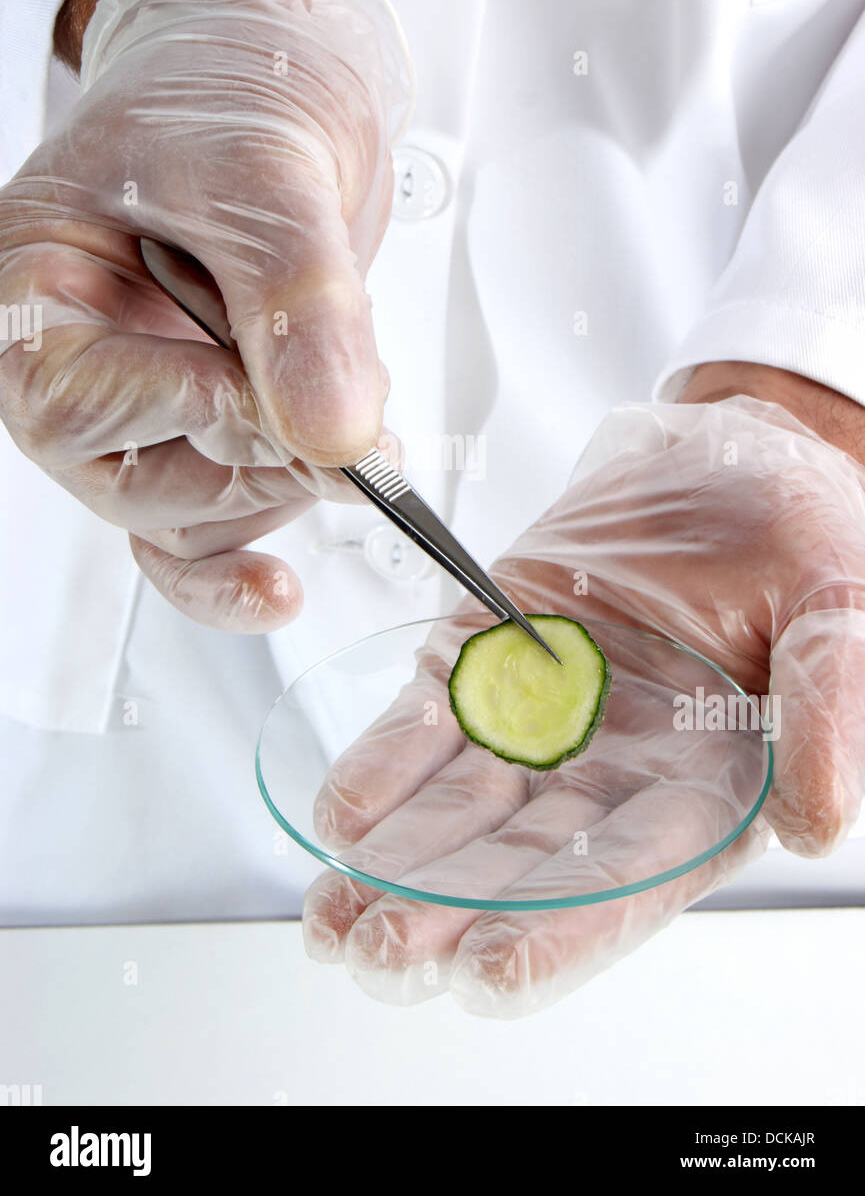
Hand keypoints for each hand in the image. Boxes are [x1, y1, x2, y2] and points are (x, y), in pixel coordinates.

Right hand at [0, 0, 412, 629]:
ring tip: (351, 413)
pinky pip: (195, 534)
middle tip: (355, 439)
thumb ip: (298, 302)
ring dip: (283, 490)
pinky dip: (236, 573)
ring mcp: (137, 404)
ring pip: (184, 516)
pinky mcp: (200, 429)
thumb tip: (335, 434)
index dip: (197, 414)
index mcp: (33, 286)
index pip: (79, 403)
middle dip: (256, 468)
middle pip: (132, 484)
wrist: (276, 76)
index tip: (300, 406)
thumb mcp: (266, 172)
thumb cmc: (234, 90)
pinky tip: (278, 595)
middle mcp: (71, 359)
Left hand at [303, 375, 864, 1015]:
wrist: (720, 456)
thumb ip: (826, 708)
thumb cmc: (791, 528)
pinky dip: (382, 766)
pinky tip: (342, 810)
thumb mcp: (837, 606)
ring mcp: (544, 719)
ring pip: (462, 809)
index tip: (495, 967)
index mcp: (707, 778)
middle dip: (450, 909)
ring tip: (335, 915)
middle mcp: (615, 769)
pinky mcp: (488, 660)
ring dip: (397, 862)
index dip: (564, 924)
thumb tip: (815, 822)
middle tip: (384, 950)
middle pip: (526, 861)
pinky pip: (427, 722)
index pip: (630, 874)